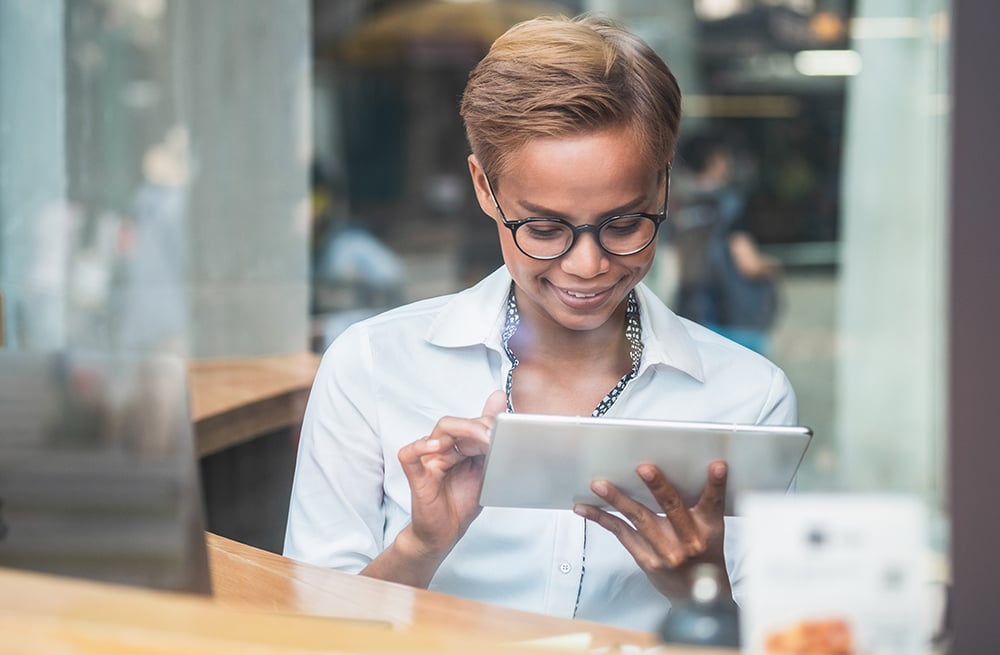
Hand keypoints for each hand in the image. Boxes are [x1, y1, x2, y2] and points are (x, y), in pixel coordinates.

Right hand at [396, 390, 506, 559]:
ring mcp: (427, 460)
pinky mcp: (416, 474)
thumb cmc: (462, 502)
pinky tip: (437, 447)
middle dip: (478, 427)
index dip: (488, 425)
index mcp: (457, 445)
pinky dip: (421, 447)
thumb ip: (489, 438)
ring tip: (483, 440)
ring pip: (438, 434)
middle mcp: (441, 448)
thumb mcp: (485, 469)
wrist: (446, 533)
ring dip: (463, 432)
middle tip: (496, 437)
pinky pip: (410, 454)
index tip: (507, 432)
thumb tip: (499, 399)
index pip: (470, 424)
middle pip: (455, 424)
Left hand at [573, 461, 729, 600]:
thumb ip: (697, 506)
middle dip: (658, 486)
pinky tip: (585, 508)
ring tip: (599, 485)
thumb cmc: (702, 555)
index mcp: (709, 528)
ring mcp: (666, 552)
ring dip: (617, 499)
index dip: (717, 483)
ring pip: (639, 518)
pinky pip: (621, 533)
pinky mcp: (646, 560)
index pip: (714, 501)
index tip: (717, 466)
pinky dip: (602, 518)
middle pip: (672, 507)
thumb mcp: (710, 531)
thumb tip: (673, 473)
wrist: (697, 597)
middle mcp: (689, 540)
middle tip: (644, 468)